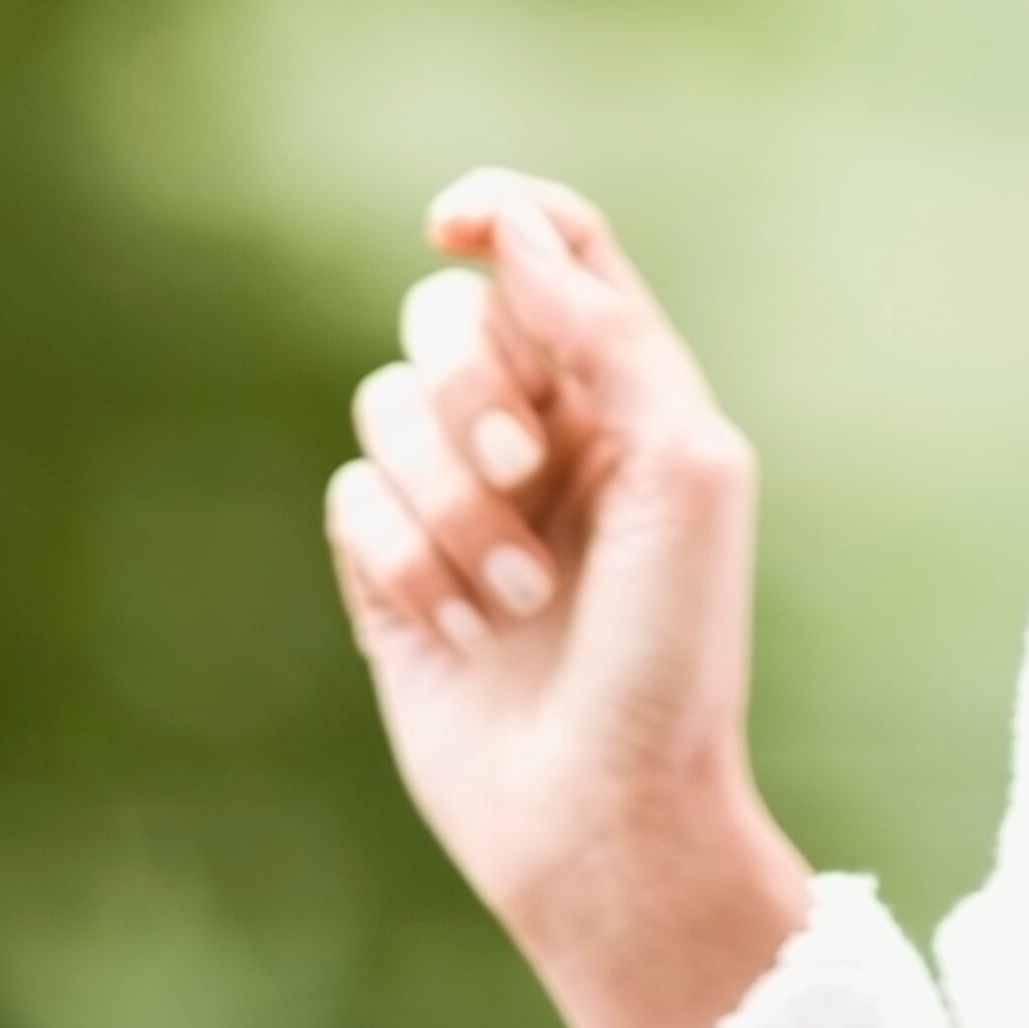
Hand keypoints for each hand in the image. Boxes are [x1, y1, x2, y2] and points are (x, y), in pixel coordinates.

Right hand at [323, 168, 812, 1027]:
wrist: (609, 816)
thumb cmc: (671, 651)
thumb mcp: (681, 468)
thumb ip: (604, 332)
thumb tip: (513, 229)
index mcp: (628, 391)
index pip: (554, 248)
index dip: (498, 212)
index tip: (453, 224)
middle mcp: (540, 432)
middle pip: (448, 318)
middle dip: (470, 388)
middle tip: (524, 472)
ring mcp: (458, 502)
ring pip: (382, 406)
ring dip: (445, 501)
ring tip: (513, 597)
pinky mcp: (390, 573)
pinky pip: (346, 498)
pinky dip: (398, 556)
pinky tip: (454, 628)